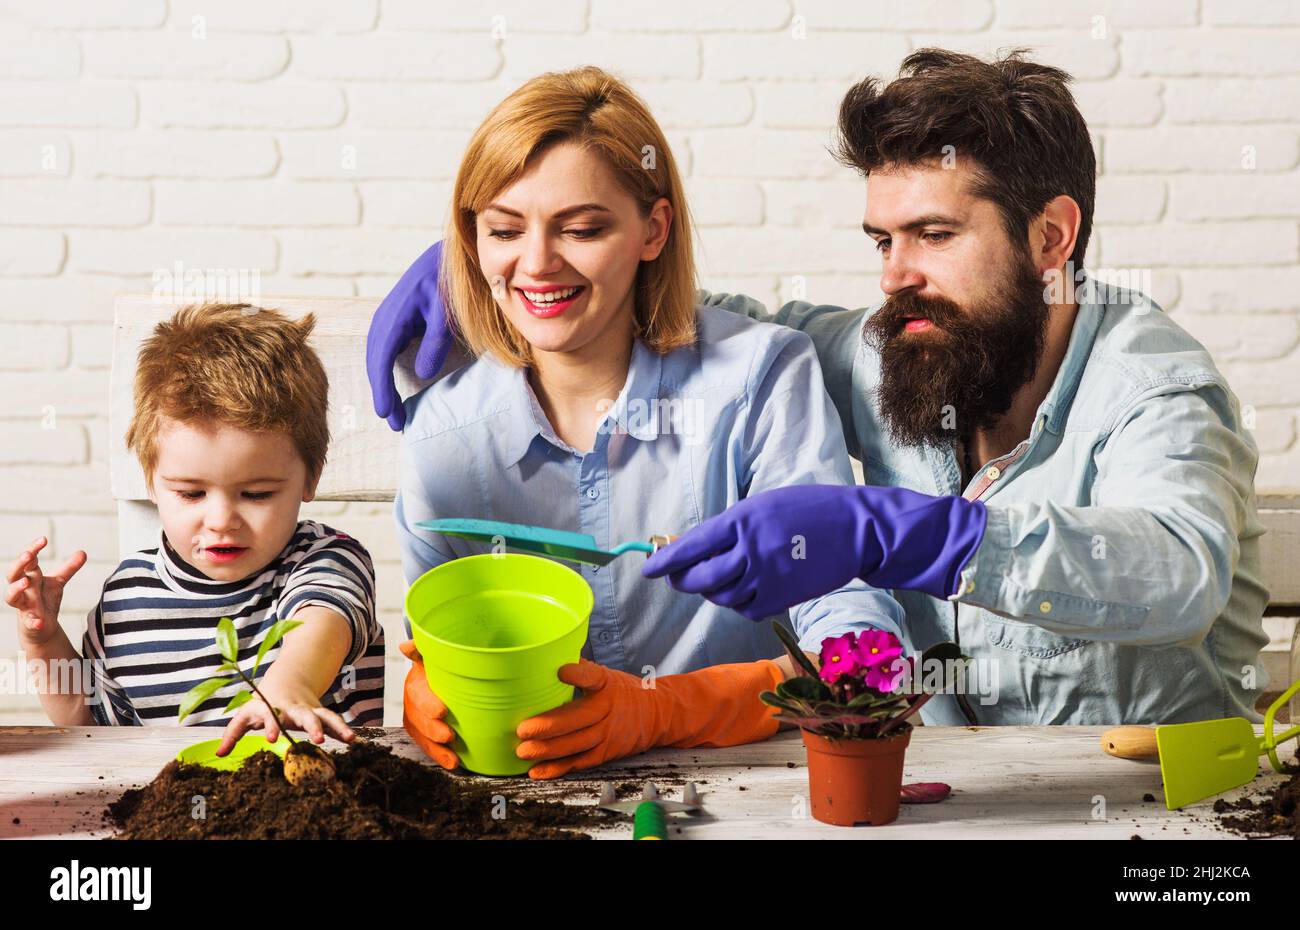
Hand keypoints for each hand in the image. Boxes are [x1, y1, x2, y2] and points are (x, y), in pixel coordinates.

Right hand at [5, 536, 85, 648]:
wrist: (41, 626)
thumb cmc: (45, 599)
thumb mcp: (58, 581)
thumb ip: (69, 568)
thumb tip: (83, 552)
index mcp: (30, 577)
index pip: (27, 560)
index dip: (32, 549)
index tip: (44, 539)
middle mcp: (23, 590)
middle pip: (12, 574)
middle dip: (19, 564)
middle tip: (29, 555)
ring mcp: (24, 606)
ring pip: (11, 596)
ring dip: (17, 589)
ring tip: (26, 583)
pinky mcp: (29, 622)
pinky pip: (28, 622)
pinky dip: (33, 622)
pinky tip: (39, 622)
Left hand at [215, 683, 353, 756]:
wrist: (288, 680)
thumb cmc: (263, 702)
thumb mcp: (246, 714)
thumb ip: (233, 733)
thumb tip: (219, 754)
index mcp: (272, 706)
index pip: (269, 714)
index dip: (270, 726)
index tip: (272, 739)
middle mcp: (292, 707)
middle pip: (303, 714)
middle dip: (312, 725)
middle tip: (317, 738)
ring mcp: (308, 709)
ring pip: (324, 715)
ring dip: (336, 726)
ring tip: (348, 738)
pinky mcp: (320, 713)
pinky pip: (333, 720)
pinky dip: (343, 729)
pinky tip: (352, 739)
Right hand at [367, 241, 452, 430]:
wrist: (446, 258)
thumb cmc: (450, 283)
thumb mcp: (448, 312)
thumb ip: (436, 341)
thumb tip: (423, 375)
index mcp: (395, 316)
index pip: (381, 358)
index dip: (382, 388)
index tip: (386, 413)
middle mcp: (384, 318)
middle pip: (375, 362)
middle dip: (382, 393)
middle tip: (396, 423)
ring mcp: (386, 319)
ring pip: (376, 358)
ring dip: (382, 385)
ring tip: (395, 412)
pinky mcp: (393, 322)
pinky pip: (383, 351)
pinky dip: (385, 372)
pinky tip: (393, 388)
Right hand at [399, 640, 459, 769]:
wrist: (441, 670)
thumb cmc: (441, 661)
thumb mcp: (434, 652)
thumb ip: (423, 648)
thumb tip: (405, 646)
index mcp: (416, 680)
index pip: (417, 692)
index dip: (427, 703)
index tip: (442, 711)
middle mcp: (412, 699)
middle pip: (417, 717)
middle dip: (431, 729)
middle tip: (449, 736)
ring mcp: (415, 716)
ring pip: (420, 735)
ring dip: (435, 749)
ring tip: (452, 759)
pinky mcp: (421, 729)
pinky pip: (425, 744)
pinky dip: (437, 755)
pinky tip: (452, 763)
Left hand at [515, 658, 781, 779]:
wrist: (659, 716)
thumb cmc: (626, 692)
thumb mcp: (607, 675)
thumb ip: (581, 670)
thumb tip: (550, 656)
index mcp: (607, 684)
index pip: (593, 677)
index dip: (577, 674)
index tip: (561, 671)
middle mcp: (607, 709)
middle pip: (577, 719)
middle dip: (548, 726)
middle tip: (522, 729)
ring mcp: (607, 734)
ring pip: (575, 745)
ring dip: (547, 750)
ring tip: (523, 751)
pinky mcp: (604, 753)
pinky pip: (579, 762)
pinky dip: (557, 768)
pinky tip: (537, 770)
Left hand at [642, 484, 986, 618]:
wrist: (855, 530)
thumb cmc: (807, 510)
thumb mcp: (763, 505)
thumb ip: (731, 527)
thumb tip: (696, 547)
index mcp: (741, 521)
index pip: (691, 547)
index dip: (666, 560)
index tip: (649, 568)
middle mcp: (749, 552)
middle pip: (700, 578)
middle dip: (682, 579)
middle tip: (677, 576)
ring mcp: (765, 579)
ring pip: (721, 596)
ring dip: (712, 590)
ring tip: (718, 576)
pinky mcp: (781, 599)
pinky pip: (745, 608)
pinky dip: (739, 602)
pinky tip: (746, 587)